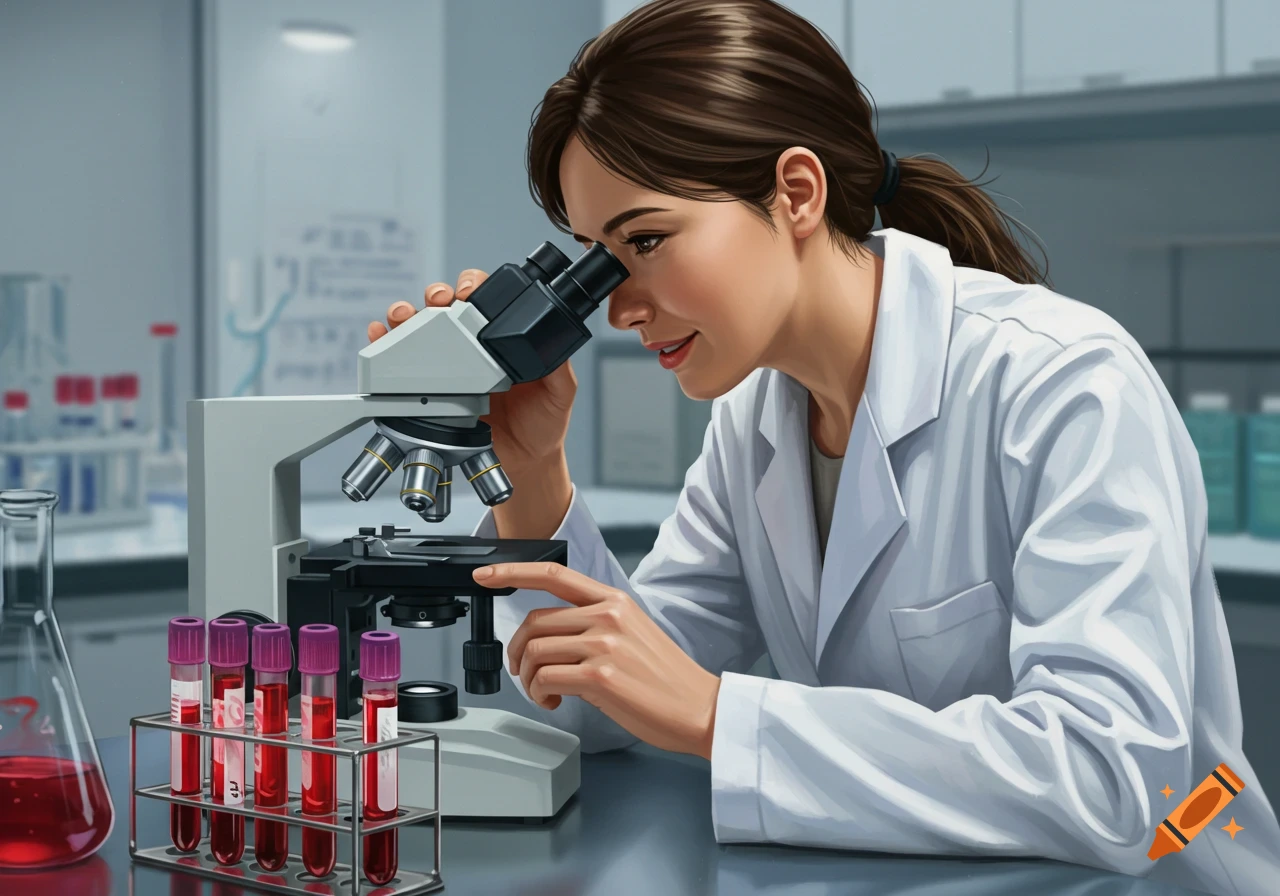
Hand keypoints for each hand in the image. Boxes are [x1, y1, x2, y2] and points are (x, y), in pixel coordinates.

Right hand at [367, 270, 576, 473]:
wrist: (522, 461)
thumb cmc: (542, 424)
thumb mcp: (559, 393)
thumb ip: (559, 367)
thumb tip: (555, 342)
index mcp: (500, 339)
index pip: (484, 297)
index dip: (472, 285)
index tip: (469, 293)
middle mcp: (470, 345)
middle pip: (444, 304)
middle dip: (436, 294)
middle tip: (439, 303)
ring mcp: (445, 365)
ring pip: (417, 325)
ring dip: (405, 313)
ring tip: (403, 317)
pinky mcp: (425, 388)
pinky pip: (397, 360)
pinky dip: (383, 342)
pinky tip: (380, 335)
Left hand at [473, 562, 722, 759]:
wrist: (699, 707)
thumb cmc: (666, 678)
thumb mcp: (633, 632)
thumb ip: (595, 623)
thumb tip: (553, 636)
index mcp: (614, 601)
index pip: (553, 574)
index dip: (512, 571)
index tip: (485, 574)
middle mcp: (607, 616)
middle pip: (534, 621)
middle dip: (518, 651)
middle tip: (524, 672)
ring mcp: (604, 645)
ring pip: (535, 651)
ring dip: (528, 678)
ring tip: (544, 693)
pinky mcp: (600, 677)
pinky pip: (545, 679)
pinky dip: (540, 695)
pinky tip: (555, 703)